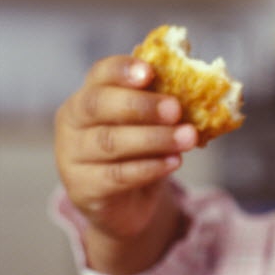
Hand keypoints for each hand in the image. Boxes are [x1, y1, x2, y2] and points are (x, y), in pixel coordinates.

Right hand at [55, 56, 197, 272]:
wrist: (126, 204)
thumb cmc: (140, 152)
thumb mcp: (150, 125)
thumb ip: (164, 105)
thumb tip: (202, 86)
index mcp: (89, 95)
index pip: (100, 74)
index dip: (123, 70)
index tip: (150, 72)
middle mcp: (72, 122)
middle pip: (98, 104)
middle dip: (140, 105)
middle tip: (175, 109)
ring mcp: (73, 156)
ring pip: (110, 142)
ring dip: (154, 138)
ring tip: (187, 137)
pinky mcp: (83, 188)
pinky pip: (117, 175)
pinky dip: (150, 167)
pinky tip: (175, 161)